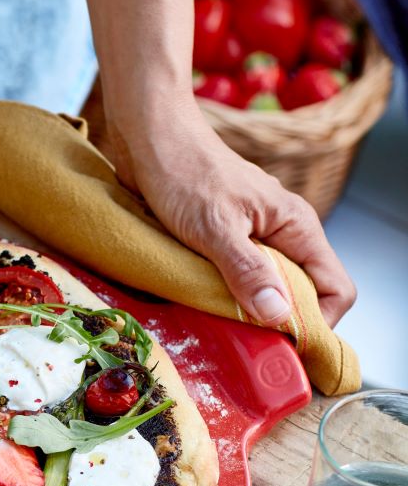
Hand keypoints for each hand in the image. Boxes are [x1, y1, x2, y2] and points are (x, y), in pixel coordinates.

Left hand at [109, 97, 354, 327]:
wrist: (150, 138)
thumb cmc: (182, 172)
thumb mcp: (214, 227)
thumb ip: (246, 270)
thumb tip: (279, 315)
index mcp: (295, 226)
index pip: (335, 288)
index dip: (316, 323)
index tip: (280, 346)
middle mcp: (282, 234)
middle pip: (303, 294)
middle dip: (280, 323)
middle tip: (243, 345)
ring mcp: (254, 237)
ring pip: (268, 288)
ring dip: (249, 312)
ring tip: (221, 328)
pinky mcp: (225, 241)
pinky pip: (238, 279)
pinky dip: (226, 297)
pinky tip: (203, 306)